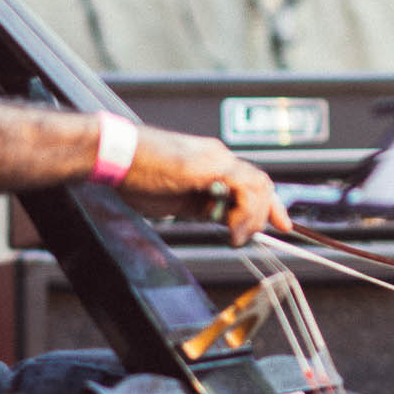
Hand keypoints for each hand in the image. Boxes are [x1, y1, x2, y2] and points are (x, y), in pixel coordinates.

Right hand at [118, 127, 290, 246]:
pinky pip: (245, 187)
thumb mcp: (174, 200)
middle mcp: (219, 157)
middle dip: (267, 214)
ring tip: (236, 237)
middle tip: (251, 238)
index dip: (268, 205)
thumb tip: (219, 221)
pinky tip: (232, 229)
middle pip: (261, 182)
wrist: (117, 155)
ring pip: (258, 185)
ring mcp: (217, 158)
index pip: (251, 183)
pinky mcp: (211, 164)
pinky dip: (245, 212)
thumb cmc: (135, 175)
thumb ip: (200, 208)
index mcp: (211, 164)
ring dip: (253, 217)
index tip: (277, 224)